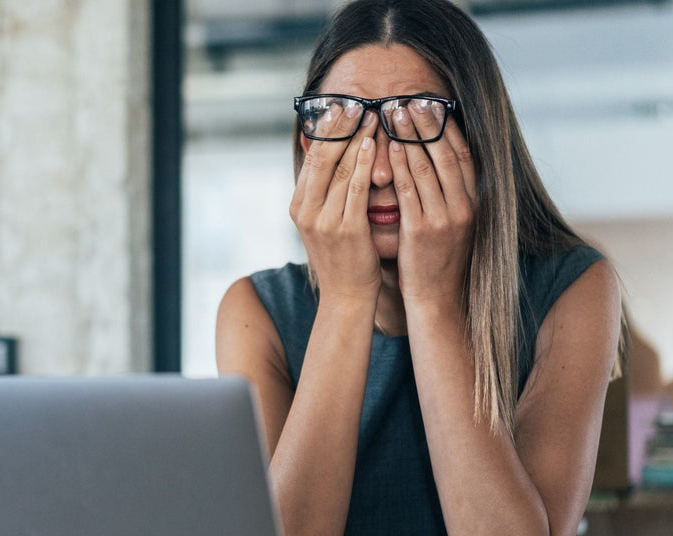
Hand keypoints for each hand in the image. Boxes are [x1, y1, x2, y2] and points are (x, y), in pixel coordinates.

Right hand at [289, 105, 381, 301]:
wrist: (347, 296)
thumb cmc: (342, 256)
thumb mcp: (324, 221)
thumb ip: (325, 191)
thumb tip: (332, 156)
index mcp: (298, 206)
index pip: (312, 158)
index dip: (326, 130)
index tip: (340, 106)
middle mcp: (306, 211)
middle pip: (323, 158)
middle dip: (340, 127)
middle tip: (356, 101)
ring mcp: (324, 221)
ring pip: (341, 169)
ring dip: (358, 138)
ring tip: (372, 115)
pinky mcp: (346, 229)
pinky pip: (356, 188)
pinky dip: (365, 163)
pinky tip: (374, 144)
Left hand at [387, 99, 477, 306]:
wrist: (437, 299)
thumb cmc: (437, 259)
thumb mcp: (451, 223)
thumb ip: (446, 193)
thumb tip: (436, 162)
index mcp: (472, 202)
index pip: (462, 154)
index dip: (447, 127)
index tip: (433, 104)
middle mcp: (464, 206)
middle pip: (445, 154)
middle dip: (426, 124)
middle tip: (409, 98)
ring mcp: (445, 218)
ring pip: (427, 167)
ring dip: (410, 136)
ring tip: (394, 112)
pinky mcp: (423, 230)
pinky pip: (410, 190)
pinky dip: (401, 165)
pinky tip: (391, 146)